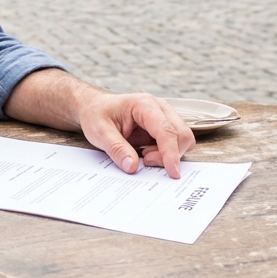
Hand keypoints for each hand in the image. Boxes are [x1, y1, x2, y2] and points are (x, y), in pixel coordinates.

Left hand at [75, 90, 194, 178]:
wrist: (95, 108)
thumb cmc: (96, 115)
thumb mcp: (99, 132)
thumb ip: (116, 148)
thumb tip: (133, 167)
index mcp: (144, 105)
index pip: (166, 130)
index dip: (171, 153)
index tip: (172, 172)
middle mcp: (160, 109)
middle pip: (182, 135)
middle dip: (169, 155)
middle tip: (146, 161)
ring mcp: (164, 118)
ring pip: (182, 141)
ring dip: (167, 155)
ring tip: (144, 155)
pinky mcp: (164, 128)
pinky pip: (175, 145)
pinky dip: (165, 155)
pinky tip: (147, 154)